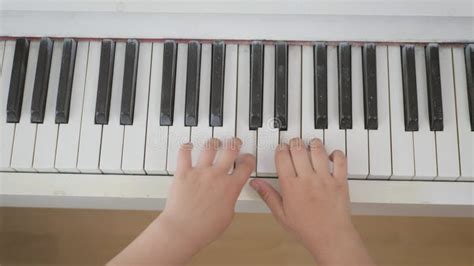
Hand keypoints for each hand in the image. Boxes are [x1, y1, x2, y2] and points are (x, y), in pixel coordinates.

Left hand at [161, 138, 254, 255]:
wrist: (183, 230)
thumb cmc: (204, 228)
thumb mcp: (228, 215)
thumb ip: (230, 199)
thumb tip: (229, 195)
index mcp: (231, 187)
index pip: (246, 165)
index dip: (249, 159)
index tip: (247, 158)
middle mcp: (217, 176)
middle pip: (230, 149)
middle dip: (234, 143)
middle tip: (234, 142)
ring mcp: (200, 172)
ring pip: (210, 147)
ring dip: (214, 142)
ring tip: (214, 143)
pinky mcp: (183, 172)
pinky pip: (184, 153)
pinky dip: (186, 147)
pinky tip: (188, 146)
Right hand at [250, 138, 373, 265]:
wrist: (330, 238)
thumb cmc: (307, 229)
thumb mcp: (281, 214)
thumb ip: (268, 196)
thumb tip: (255, 184)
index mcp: (291, 186)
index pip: (282, 157)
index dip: (281, 149)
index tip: (281, 148)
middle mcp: (307, 179)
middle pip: (299, 149)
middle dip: (295, 142)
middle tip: (294, 142)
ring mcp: (325, 179)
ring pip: (318, 151)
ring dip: (313, 144)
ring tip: (311, 144)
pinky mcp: (340, 181)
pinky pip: (340, 160)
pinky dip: (336, 154)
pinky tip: (331, 155)